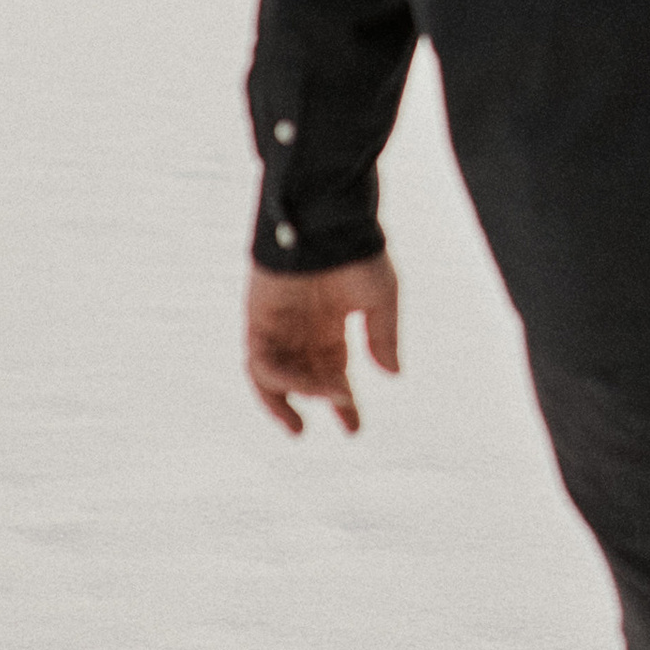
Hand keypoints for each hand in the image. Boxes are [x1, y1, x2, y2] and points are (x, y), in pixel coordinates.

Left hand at [246, 253, 401, 436]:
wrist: (325, 221)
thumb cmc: (356, 253)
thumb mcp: (381, 298)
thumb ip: (383, 336)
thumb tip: (393, 375)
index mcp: (331, 325)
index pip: (333, 372)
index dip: (343, 403)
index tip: (354, 429)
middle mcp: (302, 330)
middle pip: (305, 379)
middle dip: (320, 404)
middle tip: (340, 426)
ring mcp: (278, 325)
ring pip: (275, 376)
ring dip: (289, 400)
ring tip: (300, 423)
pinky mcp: (256, 318)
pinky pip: (260, 359)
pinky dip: (279, 379)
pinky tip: (301, 387)